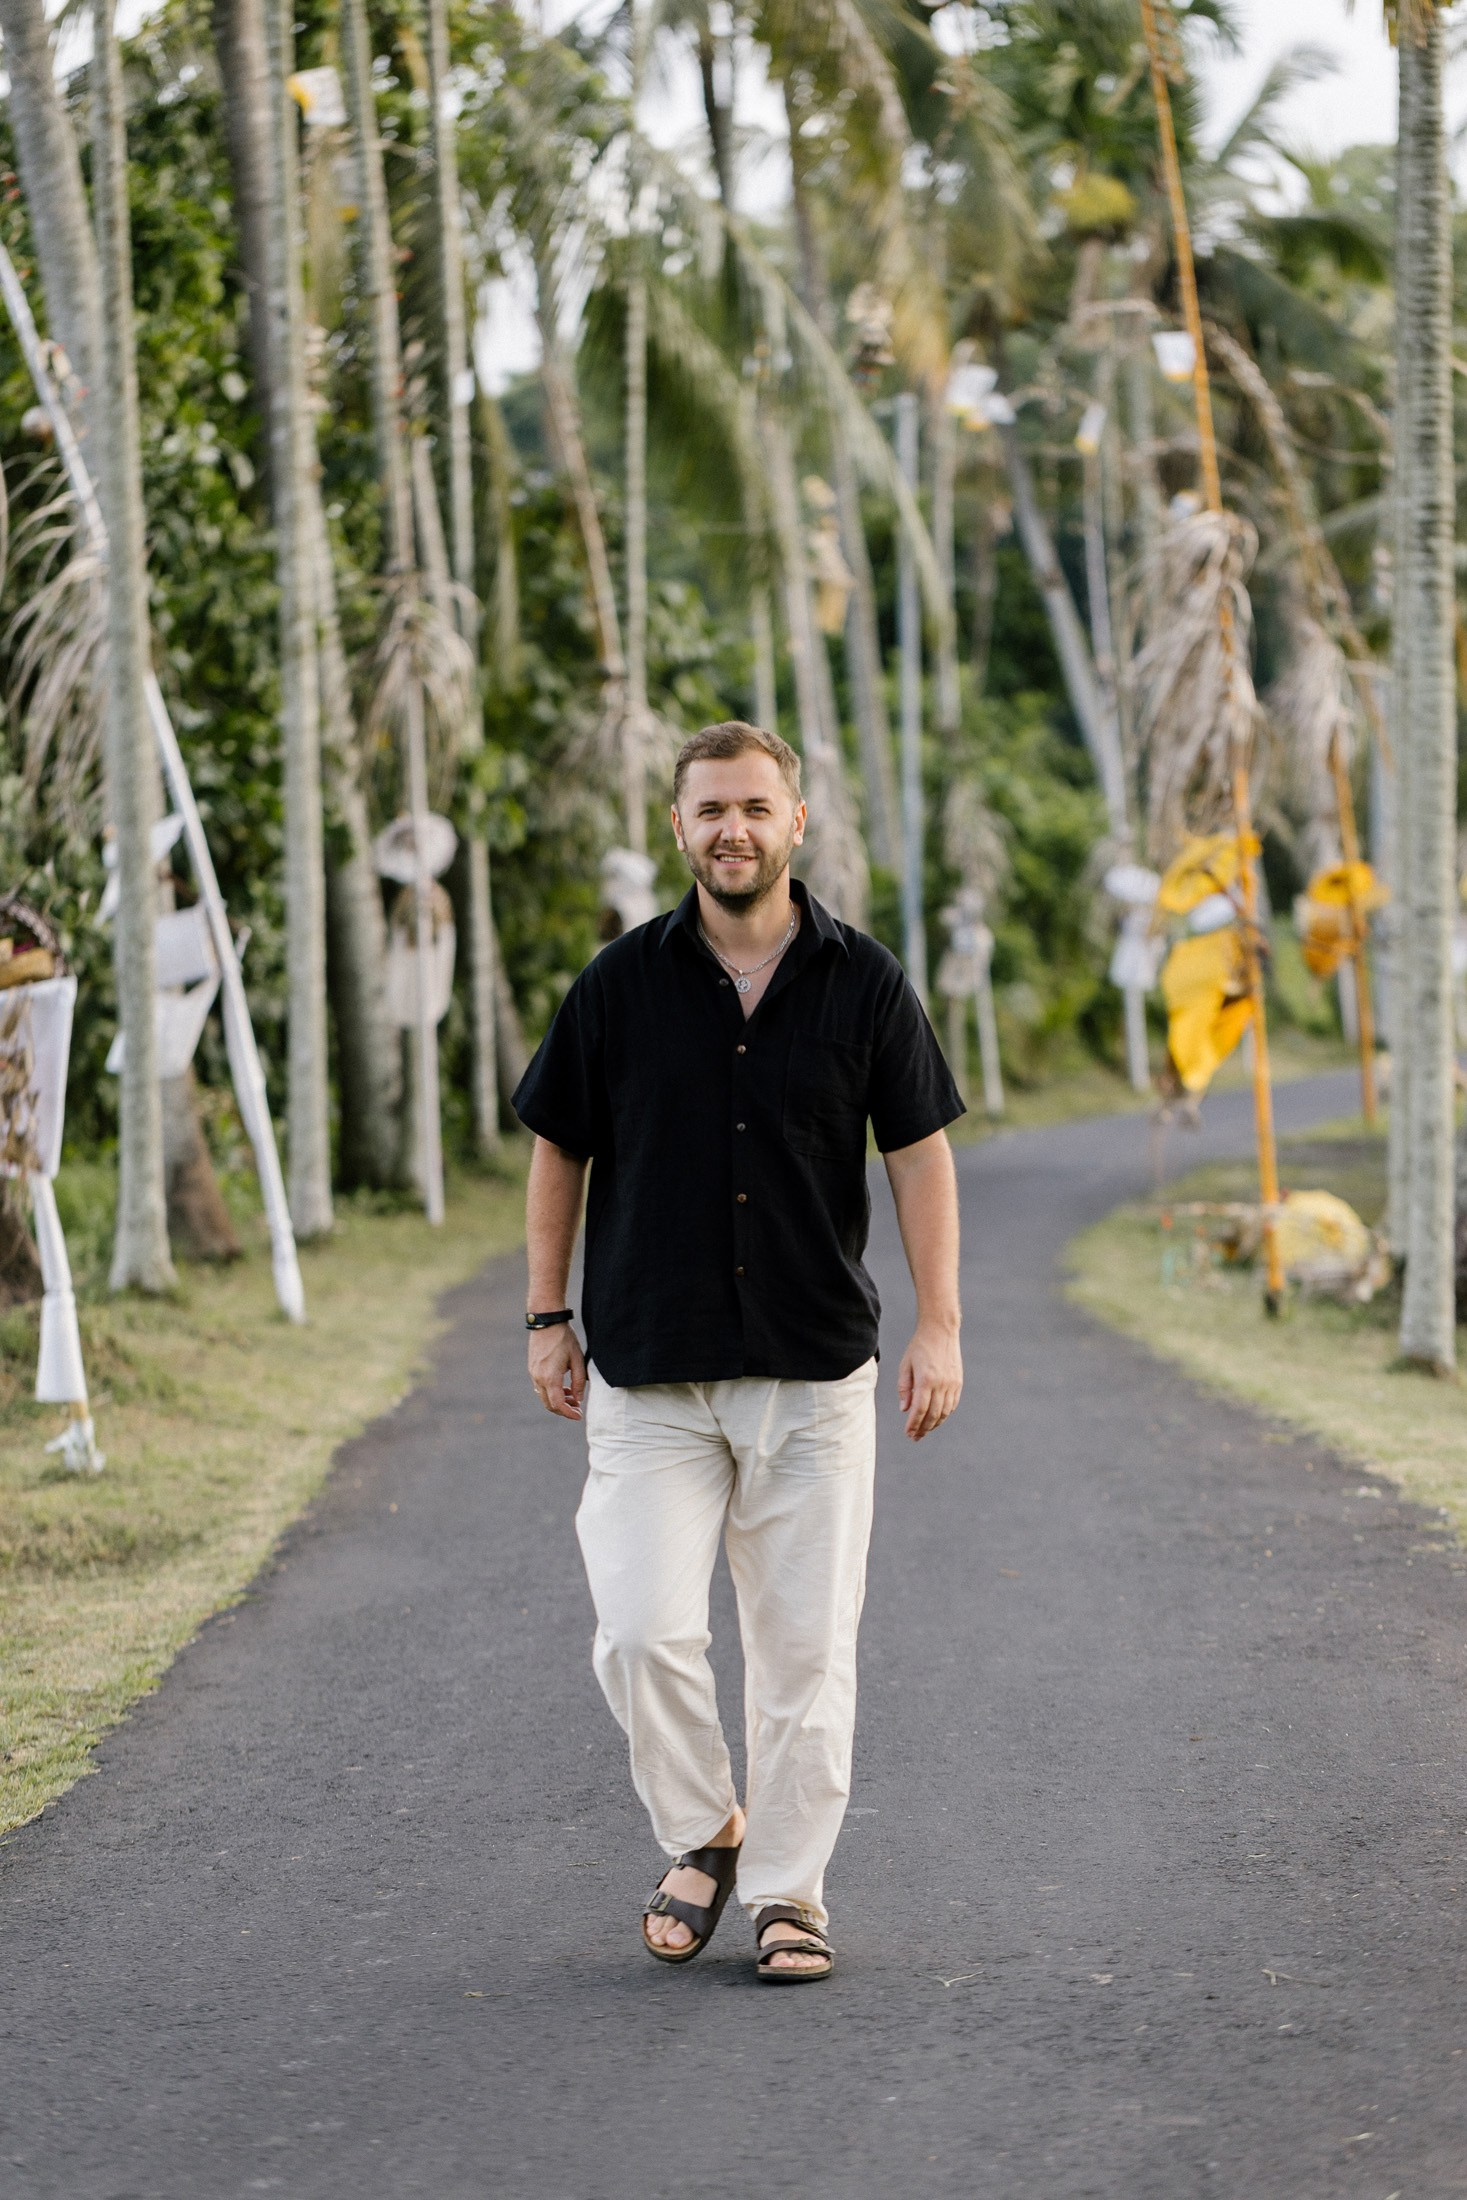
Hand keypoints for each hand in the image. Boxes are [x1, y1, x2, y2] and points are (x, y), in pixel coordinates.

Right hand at [528, 1323, 587, 1419]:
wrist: (546, 1321)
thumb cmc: (564, 1338)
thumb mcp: (578, 1359)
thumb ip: (579, 1381)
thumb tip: (579, 1398)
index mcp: (550, 1377)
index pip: (558, 1405)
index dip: (569, 1413)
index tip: (579, 1416)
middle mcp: (538, 1378)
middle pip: (549, 1404)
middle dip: (564, 1410)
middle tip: (578, 1408)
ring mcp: (533, 1373)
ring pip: (544, 1396)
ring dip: (558, 1401)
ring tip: (573, 1397)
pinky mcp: (532, 1368)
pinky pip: (540, 1387)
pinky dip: (552, 1392)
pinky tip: (563, 1387)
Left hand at [897, 1323, 961, 1440]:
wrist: (941, 1330)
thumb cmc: (919, 1346)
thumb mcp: (905, 1365)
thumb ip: (904, 1388)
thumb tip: (905, 1409)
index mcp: (926, 1379)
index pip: (919, 1409)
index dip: (913, 1424)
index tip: (908, 1433)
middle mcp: (941, 1383)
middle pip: (933, 1414)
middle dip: (923, 1428)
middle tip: (915, 1437)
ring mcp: (952, 1383)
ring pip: (944, 1412)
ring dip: (935, 1424)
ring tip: (925, 1430)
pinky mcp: (958, 1382)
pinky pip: (952, 1404)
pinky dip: (945, 1414)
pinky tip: (937, 1418)